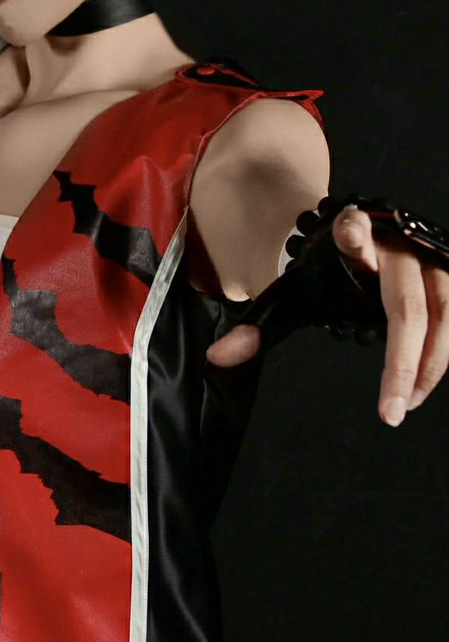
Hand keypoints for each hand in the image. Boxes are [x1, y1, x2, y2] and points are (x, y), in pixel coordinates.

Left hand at [206, 206, 448, 426]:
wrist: (355, 236)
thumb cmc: (326, 270)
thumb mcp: (292, 292)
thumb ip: (259, 326)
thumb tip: (217, 358)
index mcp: (350, 238)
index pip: (352, 230)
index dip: (354, 235)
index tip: (351, 233)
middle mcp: (397, 246)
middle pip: (408, 305)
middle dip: (403, 363)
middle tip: (391, 411)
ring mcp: (430, 258)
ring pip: (444, 317)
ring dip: (429, 367)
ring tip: (404, 404)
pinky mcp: (448, 275)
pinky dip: (440, 357)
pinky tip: (421, 386)